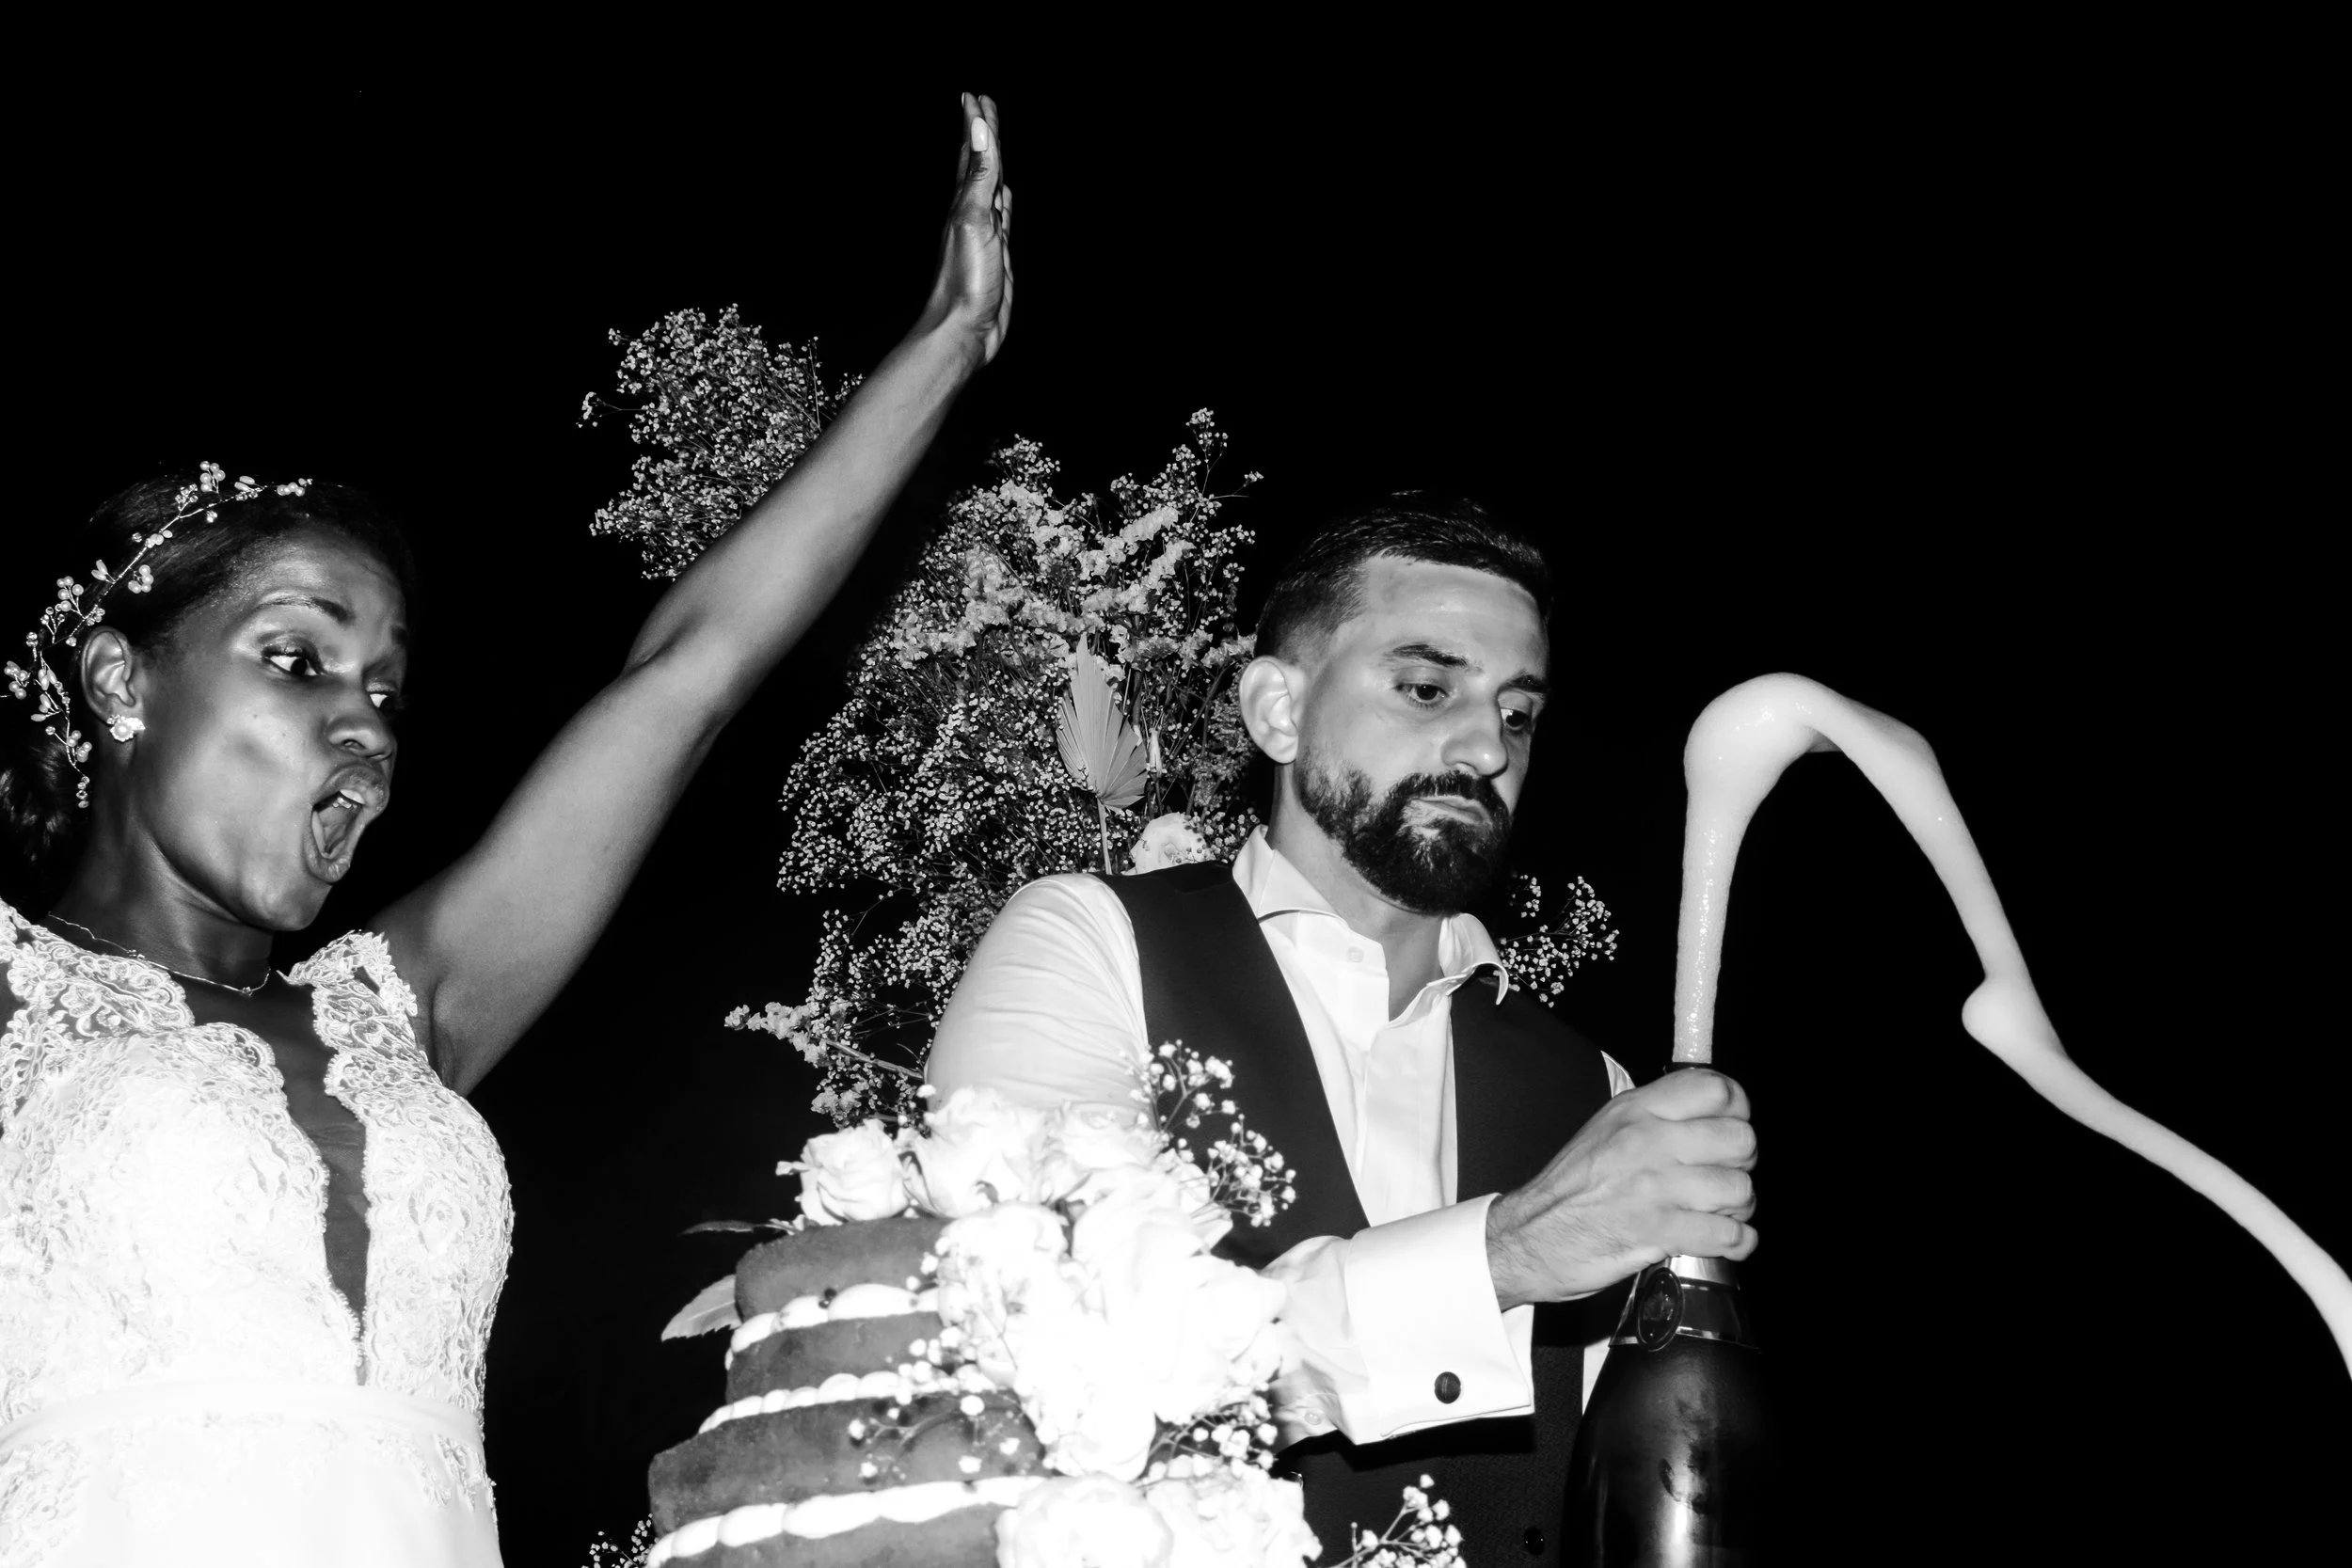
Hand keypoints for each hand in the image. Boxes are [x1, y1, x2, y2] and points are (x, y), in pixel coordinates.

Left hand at [922, 92, 1012, 363]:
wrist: (964, 329)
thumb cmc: (965, 278)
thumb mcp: (974, 218)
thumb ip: (980, 174)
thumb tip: (979, 128)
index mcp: (964, 200)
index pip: (973, 152)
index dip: (975, 124)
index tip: (974, 96)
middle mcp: (972, 212)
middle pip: (980, 164)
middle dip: (982, 134)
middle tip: (982, 105)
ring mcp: (985, 233)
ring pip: (990, 188)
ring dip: (993, 163)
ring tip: (993, 140)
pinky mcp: (997, 255)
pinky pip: (1001, 218)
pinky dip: (1003, 201)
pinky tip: (1004, 195)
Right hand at [1485, 1068, 1758, 1308]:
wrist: (1530, 1236)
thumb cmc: (1569, 1187)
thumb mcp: (1607, 1128)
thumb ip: (1655, 1116)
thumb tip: (1709, 1114)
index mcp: (1636, 1110)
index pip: (1716, 1089)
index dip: (1737, 1110)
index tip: (1731, 1125)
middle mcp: (1648, 1141)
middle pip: (1739, 1139)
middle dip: (1742, 1163)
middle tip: (1725, 1175)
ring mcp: (1654, 1187)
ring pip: (1739, 1189)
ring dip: (1738, 1207)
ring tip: (1720, 1212)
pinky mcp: (1658, 1232)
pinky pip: (1728, 1235)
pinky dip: (1737, 1243)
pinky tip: (1725, 1241)